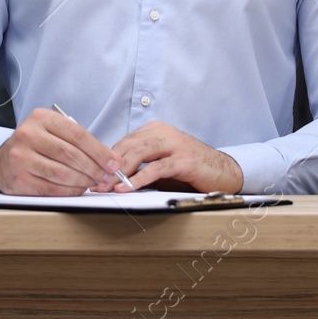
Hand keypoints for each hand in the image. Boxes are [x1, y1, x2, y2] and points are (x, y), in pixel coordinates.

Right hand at [0, 107, 124, 194]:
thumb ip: (77, 141)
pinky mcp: (19, 179)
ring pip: (62, 173)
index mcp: (40, 118)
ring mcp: (21, 158)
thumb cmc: (35, 144)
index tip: (113, 162)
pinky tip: (78, 189)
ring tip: (94, 182)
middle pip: (71, 154)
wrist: (3, 159)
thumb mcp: (52, 131)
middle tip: (107, 176)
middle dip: (94, 168)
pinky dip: (69, 191)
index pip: (77, 134)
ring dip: (83, 180)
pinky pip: (52, 188)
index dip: (99, 151)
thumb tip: (109, 159)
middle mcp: (28, 135)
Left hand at [95, 120, 243, 192]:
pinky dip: (139, 179)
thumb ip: (140, 165)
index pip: (124, 142)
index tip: (94, 175)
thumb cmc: (190, 169)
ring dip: (120, 172)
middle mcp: (164, 132)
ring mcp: (175, 144)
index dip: (107, 158)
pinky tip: (127, 188)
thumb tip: (111, 177)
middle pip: (129, 145)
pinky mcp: (184, 160)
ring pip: (139, 153)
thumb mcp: (161, 163)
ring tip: (107, 186)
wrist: (223, 172)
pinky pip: (156, 168)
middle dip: (109, 166)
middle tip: (95, 183)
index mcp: (156, 130)